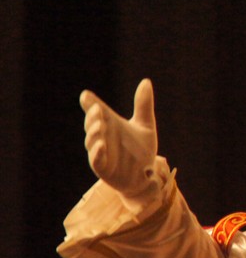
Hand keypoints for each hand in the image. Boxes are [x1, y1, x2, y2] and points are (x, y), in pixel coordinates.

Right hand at [80, 79, 158, 195]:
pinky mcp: (102, 167)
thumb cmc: (142, 150)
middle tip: (97, 109)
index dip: (90, 103)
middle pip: (92, 124)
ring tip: (101, 124)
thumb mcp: (146, 125)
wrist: (147, 176)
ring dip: (94, 133)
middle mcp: (102, 137)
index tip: (86, 95)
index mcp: (110, 124)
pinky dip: (97, 152)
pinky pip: (96, 160)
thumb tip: (146, 81)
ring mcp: (100, 152)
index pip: (96, 111)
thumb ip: (144, 105)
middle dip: (93, 117)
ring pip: (92, 141)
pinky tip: (102, 145)